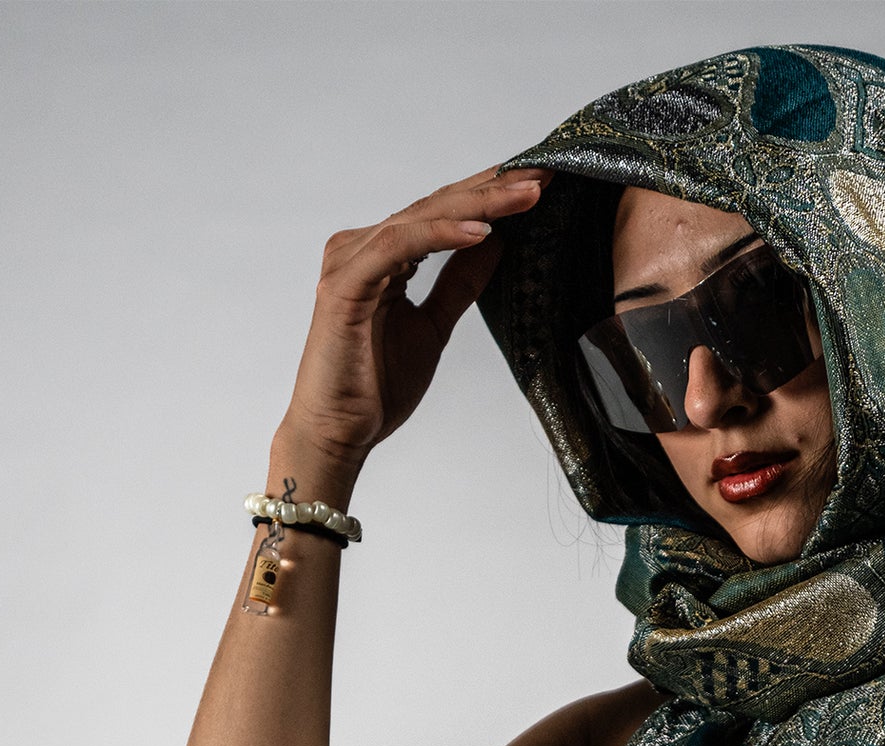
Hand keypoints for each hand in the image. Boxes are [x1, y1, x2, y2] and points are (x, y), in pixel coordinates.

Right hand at [271, 165, 549, 497]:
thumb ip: (458, 285)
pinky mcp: (346, 283)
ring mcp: (352, 260)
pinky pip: (400, 246)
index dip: (492, 197)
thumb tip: (495, 244)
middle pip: (438, 205)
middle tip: (545, 173)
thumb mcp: (433, 327)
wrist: (339, 433)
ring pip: (423, 217)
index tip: (541, 185)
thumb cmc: (375, 387)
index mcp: (384, 255)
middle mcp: (365, 246)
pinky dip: (441, 235)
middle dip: (494, 188)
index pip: (444, 213)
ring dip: (479, 204)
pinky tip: (483, 232)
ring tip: (527, 195)